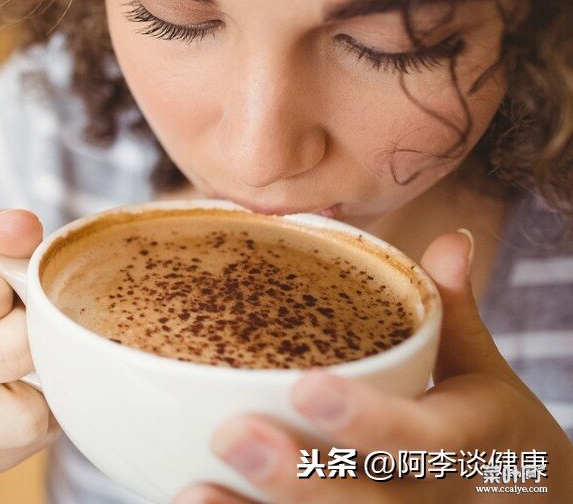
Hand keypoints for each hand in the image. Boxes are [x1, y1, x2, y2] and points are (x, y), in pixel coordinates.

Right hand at [0, 209, 58, 485]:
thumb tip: (20, 228)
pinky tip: (12, 397)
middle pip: (9, 351)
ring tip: (19, 366)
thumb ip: (1, 236)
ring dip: (42, 383)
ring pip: (25, 411)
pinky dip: (38, 418)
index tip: (2, 290)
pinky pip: (28, 443)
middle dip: (34, 334)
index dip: (5, 292)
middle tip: (19, 326)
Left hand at [173, 230, 572, 502]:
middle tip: (232, 436)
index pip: (417, 439)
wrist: (522, 501)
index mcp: (460, 443)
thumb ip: (451, 309)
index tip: (306, 387)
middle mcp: (425, 497)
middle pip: (364, 500)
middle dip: (298, 476)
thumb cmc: (480, 425)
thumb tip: (447, 240)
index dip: (364, 420)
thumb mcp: (478, 369)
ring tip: (195, 491)